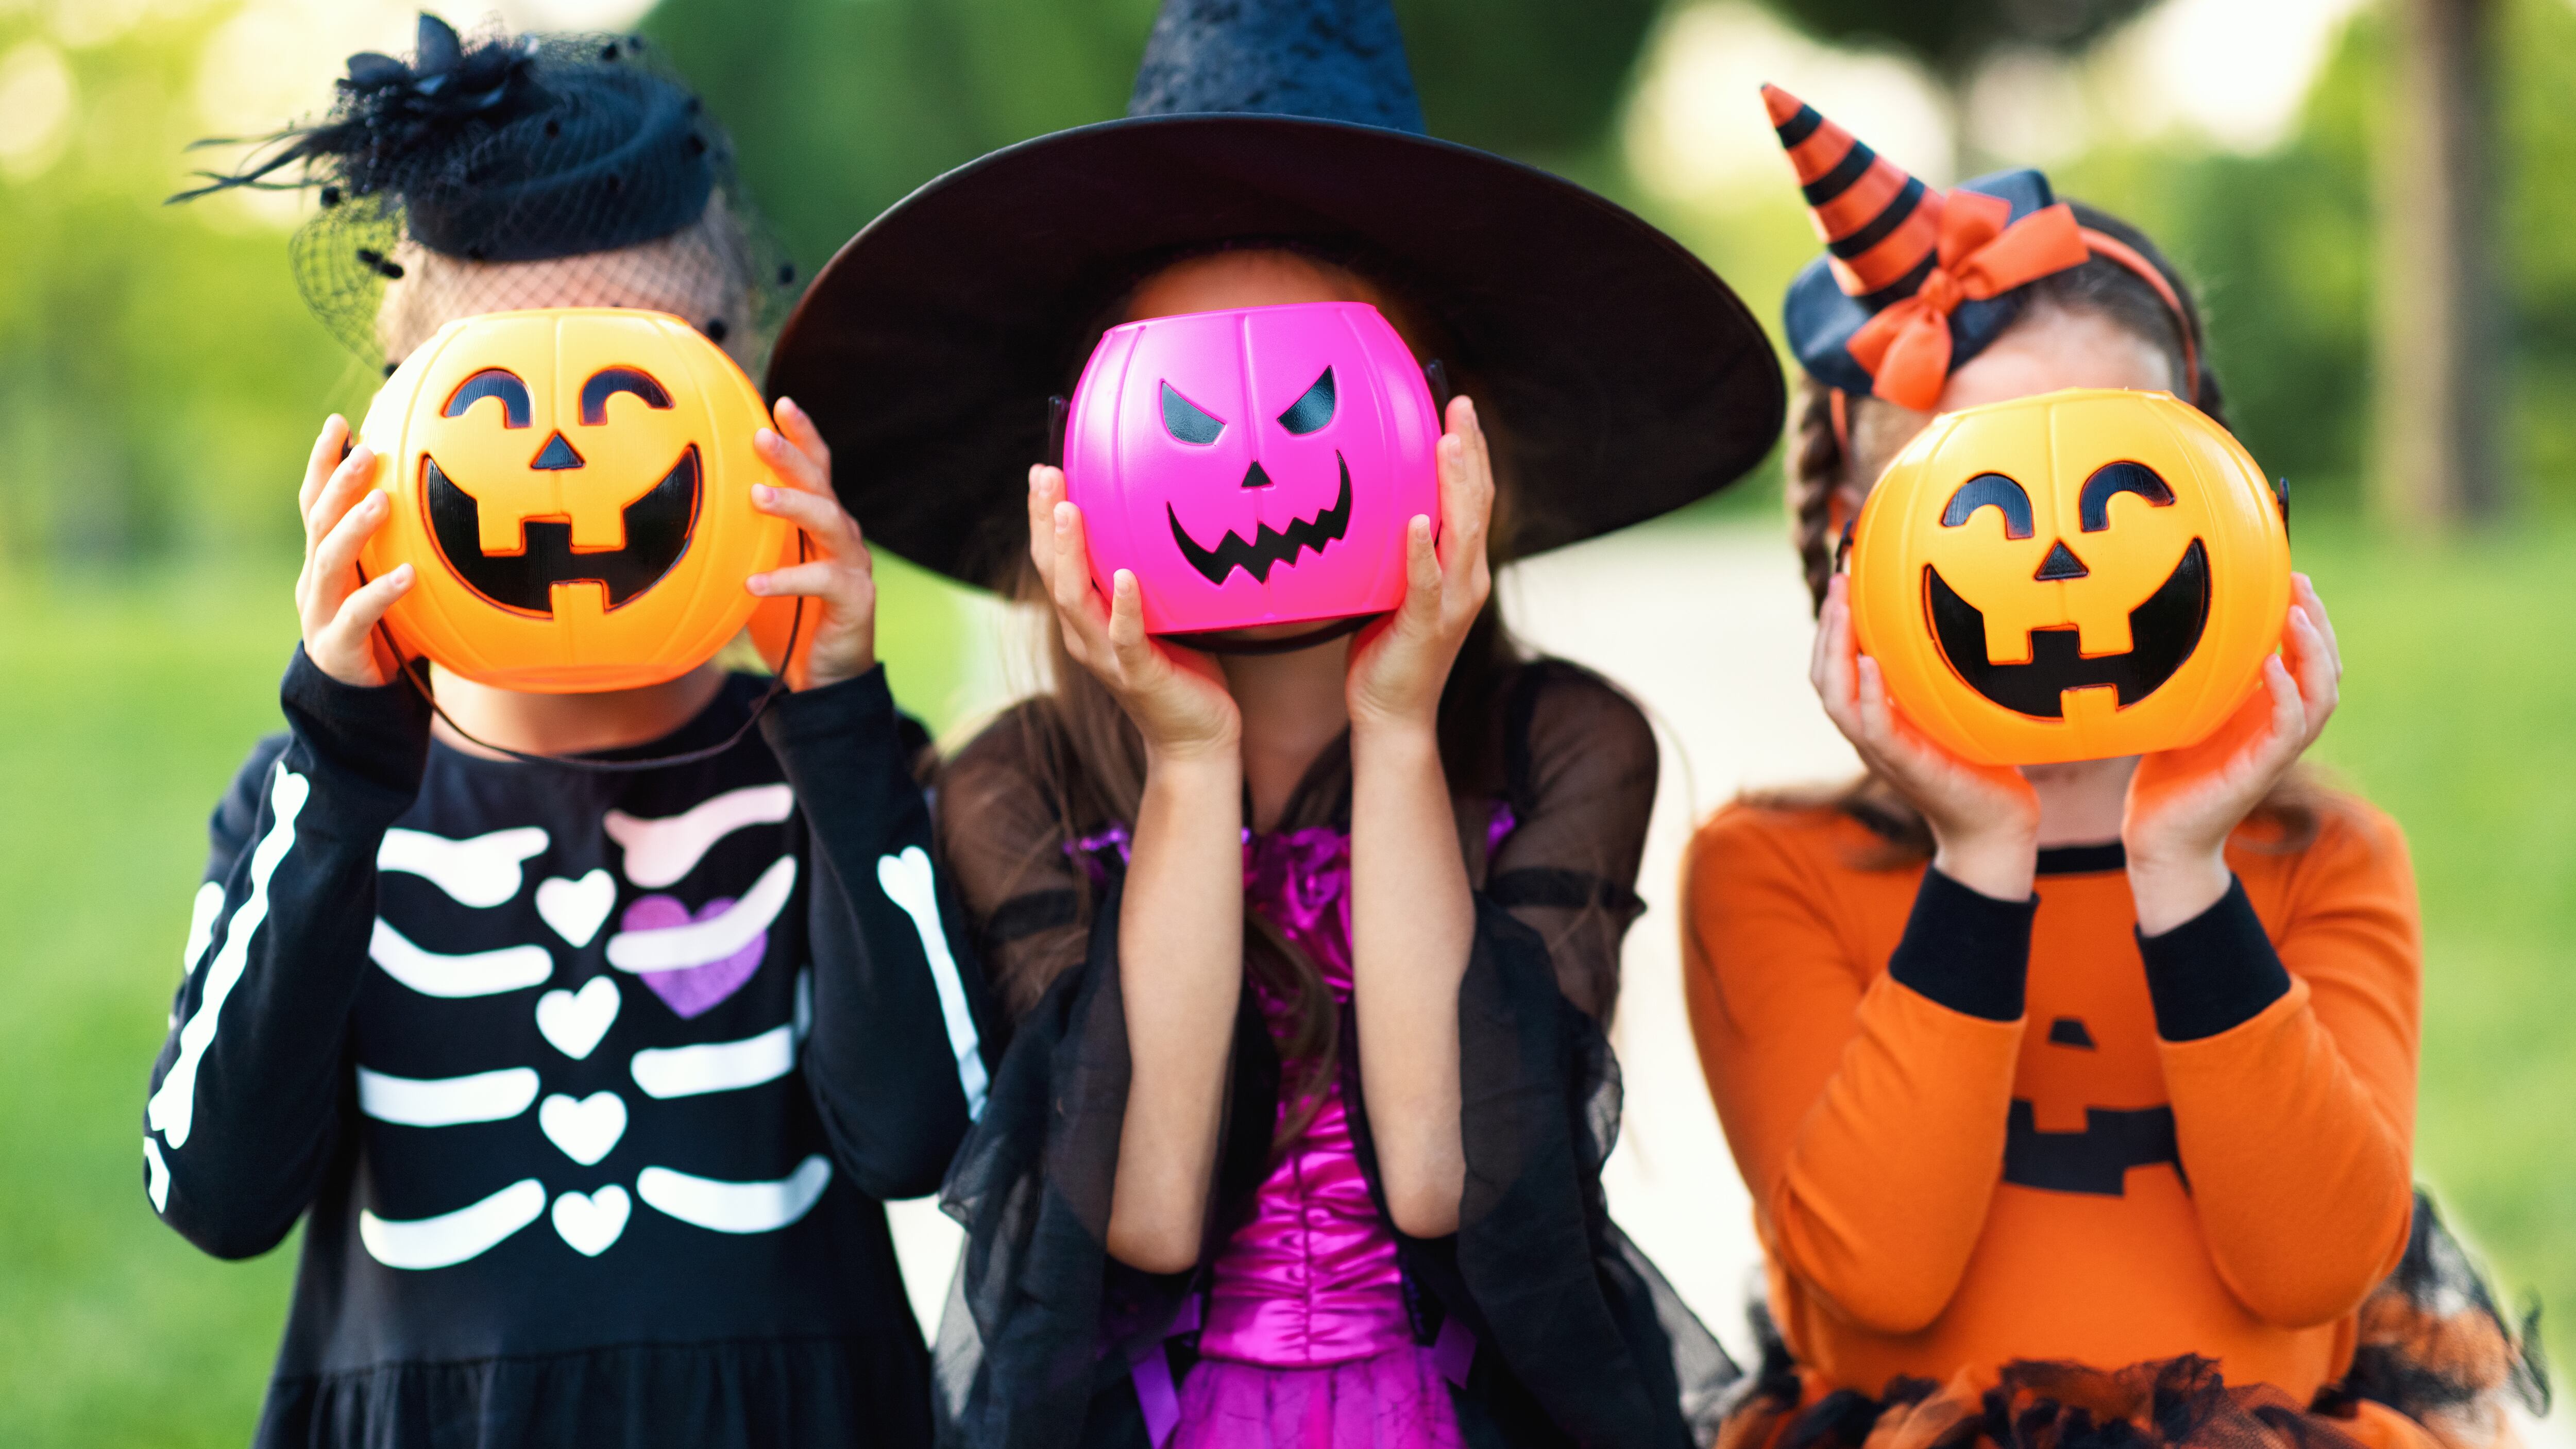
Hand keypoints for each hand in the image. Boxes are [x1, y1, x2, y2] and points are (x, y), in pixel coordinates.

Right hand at [294, 415, 410, 687]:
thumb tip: (452, 502)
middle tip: (365, 450)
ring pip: (329, 561)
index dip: (322, 462)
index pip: (316, 501)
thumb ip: (405, 548)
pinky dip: (381, 593)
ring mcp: (320, 613)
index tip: (340, 421)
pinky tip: (408, 575)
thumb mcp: (391, 583)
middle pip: (318, 521)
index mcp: (325, 560)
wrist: (358, 706)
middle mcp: (316, 580)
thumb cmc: (384, 634)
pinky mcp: (337, 647)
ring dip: (354, 527)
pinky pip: (358, 615)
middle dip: (337, 482)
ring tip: (380, 499)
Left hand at [745, 397, 875, 690]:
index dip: (802, 434)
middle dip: (792, 456)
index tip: (777, 403)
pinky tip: (752, 585)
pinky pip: (822, 580)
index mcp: (821, 521)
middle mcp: (842, 535)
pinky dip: (786, 579)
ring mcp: (853, 565)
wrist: (823, 678)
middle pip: (822, 483)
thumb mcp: (757, 567)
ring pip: (830, 521)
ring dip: (793, 505)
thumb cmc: (786, 617)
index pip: (817, 467)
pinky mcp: (855, 599)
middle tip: (760, 438)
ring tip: (757, 499)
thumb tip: (679, 512)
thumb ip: (739, 539)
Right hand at [1028, 464, 1238, 760]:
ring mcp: (1108, 657)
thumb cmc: (1182, 672)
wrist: (1195, 740)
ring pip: (1076, 600)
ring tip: (1068, 510)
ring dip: (1070, 553)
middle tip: (1044, 473)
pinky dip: (1122, 606)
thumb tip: (1168, 522)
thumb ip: (1151, 579)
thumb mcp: (1160, 615)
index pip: (1054, 562)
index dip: (1042, 518)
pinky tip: (1125, 577)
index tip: (1044, 470)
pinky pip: (1125, 637)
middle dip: (1044, 521)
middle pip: (1052, 572)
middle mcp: (1085, 637)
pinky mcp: (1138, 675)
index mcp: (1086, 621)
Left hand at [1345, 395, 1494, 735]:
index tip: (1456, 406)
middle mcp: (1467, 578)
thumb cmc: (1385, 651)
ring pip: (1463, 533)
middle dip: (1470, 450)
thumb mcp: (1392, 587)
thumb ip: (1393, 550)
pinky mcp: (1427, 626)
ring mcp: (1451, 603)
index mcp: (1461, 566)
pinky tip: (1417, 521)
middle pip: (1477, 502)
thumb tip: (1366, 507)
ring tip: (1448, 442)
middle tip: (1457, 402)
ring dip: (1456, 485)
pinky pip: (1427, 583)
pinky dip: (1423, 551)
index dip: (1470, 450)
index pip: (1472, 497)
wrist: (1393, 716)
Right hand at [1812, 574, 2038, 899]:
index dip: (1832, 628)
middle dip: (1827, 628)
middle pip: (1824, 679)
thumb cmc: (1983, 766)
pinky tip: (1871, 664)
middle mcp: (1869, 735)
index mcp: (1875, 720)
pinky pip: (1874, 730)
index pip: (1835, 671)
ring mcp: (1883, 753)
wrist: (1997, 827)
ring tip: (1844, 609)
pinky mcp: (1907, 767)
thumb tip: (1965, 618)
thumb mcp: (1957, 710)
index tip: (1846, 580)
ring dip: (1836, 651)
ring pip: (1837, 700)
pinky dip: (1867, 697)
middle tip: (1842, 580)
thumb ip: (1944, 678)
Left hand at [2124, 574, 2339, 931]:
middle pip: (2324, 667)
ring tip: (2297, 614)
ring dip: (2313, 652)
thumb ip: (2192, 674)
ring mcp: (2275, 749)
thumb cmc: (2167, 773)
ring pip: (2320, 695)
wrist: (2158, 835)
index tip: (2291, 577)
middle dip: (2318, 623)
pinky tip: (2273, 667)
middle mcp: (2280, 726)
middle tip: (2300, 583)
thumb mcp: (2181, 710)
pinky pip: (2288, 729)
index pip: (2305, 656)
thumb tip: (2171, 622)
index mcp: (2266, 709)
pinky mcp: (2261, 771)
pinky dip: (2286, 695)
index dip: (2306, 617)